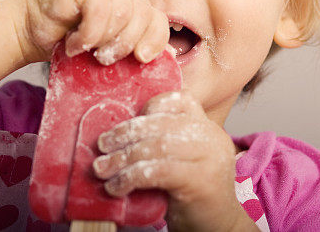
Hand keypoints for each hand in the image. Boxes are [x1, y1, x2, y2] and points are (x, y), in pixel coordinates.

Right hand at [16, 0, 169, 64]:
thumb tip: (159, 61)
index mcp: (133, 8)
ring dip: (104, 39)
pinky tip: (73, 42)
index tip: (142, 58)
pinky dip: (88, 33)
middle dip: (125, 43)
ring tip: (86, 49)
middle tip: (103, 58)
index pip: (158, 21)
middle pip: (144, 16)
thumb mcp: (103, 52)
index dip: (155, 40)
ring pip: (124, 13)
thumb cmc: (67, 45)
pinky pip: (100, 9)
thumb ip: (128, 52)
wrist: (29, 31)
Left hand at [93, 91, 258, 230]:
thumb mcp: (182, 159)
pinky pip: (158, 171)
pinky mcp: (201, 180)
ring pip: (157, 146)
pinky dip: (131, 177)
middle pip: (162, 123)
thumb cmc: (192, 194)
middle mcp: (211, 136)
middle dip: (127, 133)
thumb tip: (118, 133)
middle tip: (103, 145)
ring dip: (123, 157)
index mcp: (206, 126)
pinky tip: (117, 186)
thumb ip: (164, 141)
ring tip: (102, 168)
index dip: (151, 106)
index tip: (126, 124)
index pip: (181, 100)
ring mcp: (209, 157)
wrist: (217, 227)